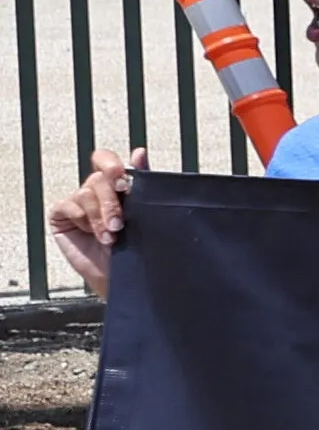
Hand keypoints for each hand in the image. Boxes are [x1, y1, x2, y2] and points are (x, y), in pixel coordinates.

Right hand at [49, 146, 140, 296]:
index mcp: (117, 185)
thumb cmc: (138, 248)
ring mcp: (79, 202)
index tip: (125, 182)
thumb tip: (139, 152)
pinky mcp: (62, 216)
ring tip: (112, 237)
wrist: (126, 277)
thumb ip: (142, 182)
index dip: (113, 166)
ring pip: (86, 192)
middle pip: (99, 176)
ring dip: (101, 216)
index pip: (107, 160)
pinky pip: (68, 205)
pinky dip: (83, 219)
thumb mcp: (145, 213)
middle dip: (112, 200)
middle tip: (120, 221)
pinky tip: (94, 236)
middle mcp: (97, 191)